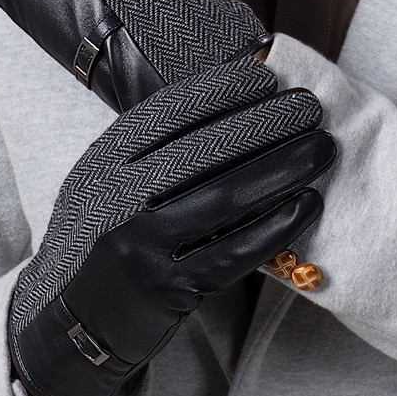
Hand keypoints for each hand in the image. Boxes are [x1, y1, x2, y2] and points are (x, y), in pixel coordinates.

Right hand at [9, 57, 335, 395]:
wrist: (75, 319)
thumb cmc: (105, 236)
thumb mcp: (105, 183)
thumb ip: (147, 150)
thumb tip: (229, 105)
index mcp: (102, 162)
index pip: (167, 112)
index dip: (221, 89)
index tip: (267, 76)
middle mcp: (116, 199)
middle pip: (202, 151)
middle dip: (265, 123)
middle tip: (311, 108)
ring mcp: (142, 247)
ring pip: (225, 198)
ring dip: (282, 168)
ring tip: (321, 148)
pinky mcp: (170, 289)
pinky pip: (234, 252)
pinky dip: (277, 225)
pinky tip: (308, 203)